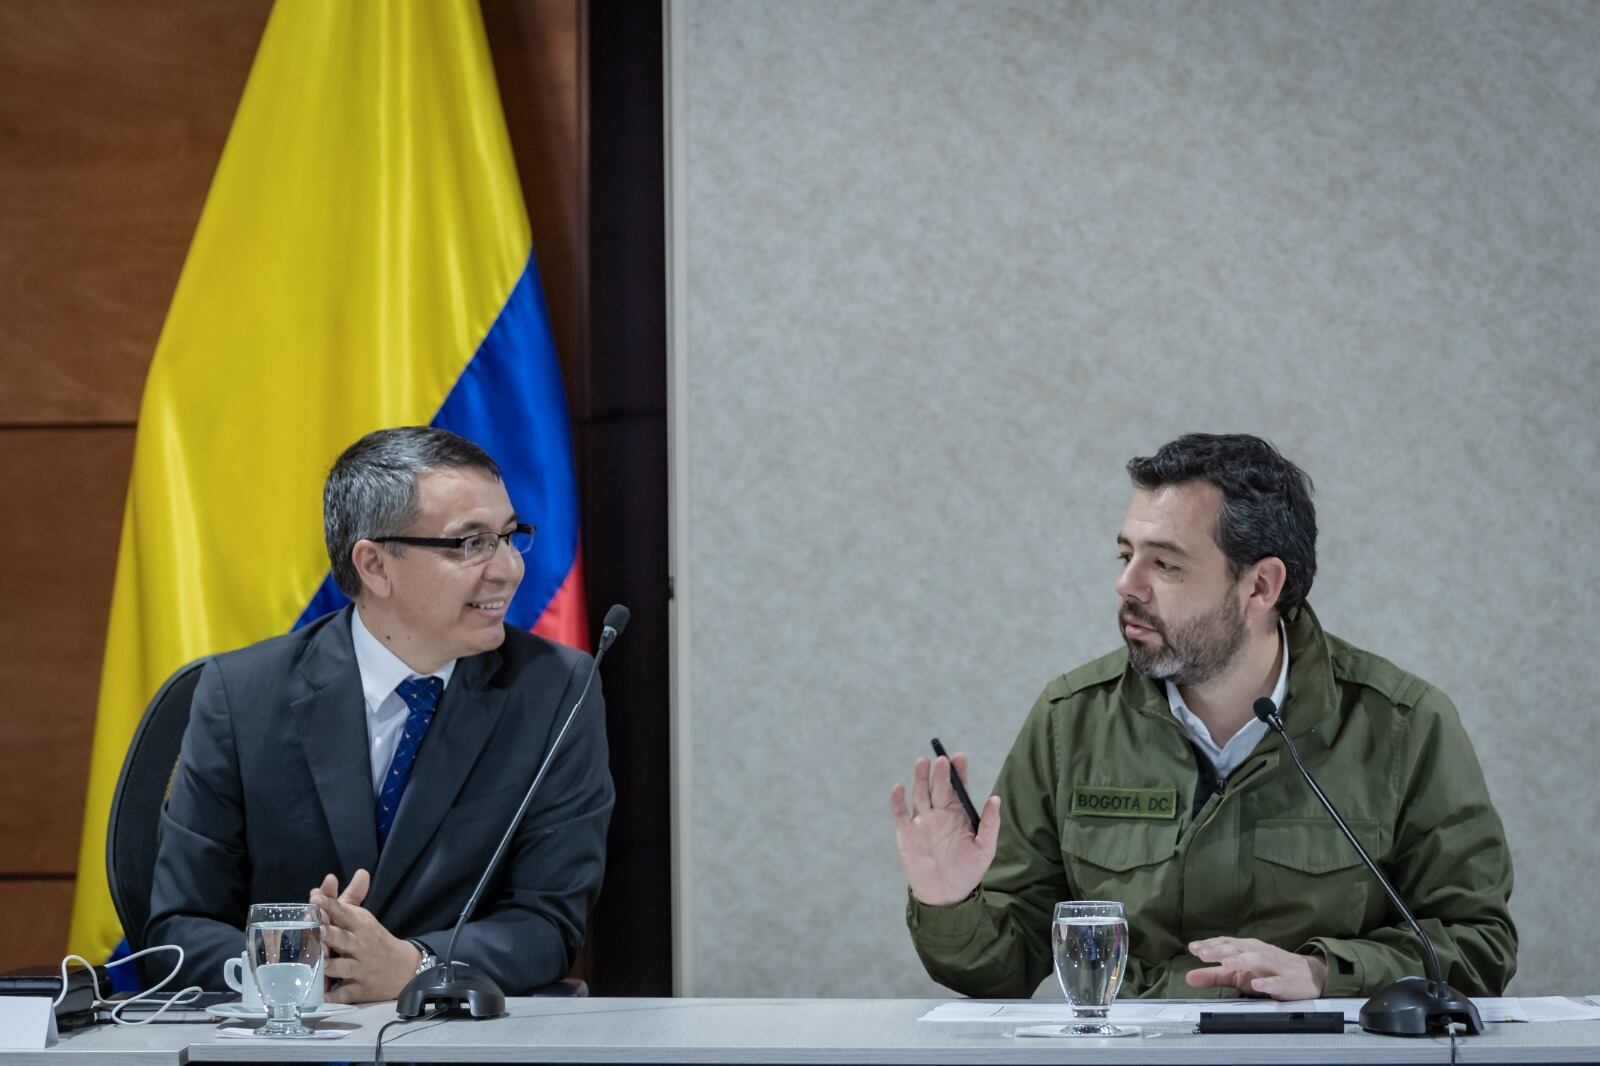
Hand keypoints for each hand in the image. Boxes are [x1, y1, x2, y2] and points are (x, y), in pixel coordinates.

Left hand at [309, 868, 421, 1003]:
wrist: (405, 969)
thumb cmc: (375, 941)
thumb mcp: (364, 918)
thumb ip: (346, 898)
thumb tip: (328, 878)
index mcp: (361, 926)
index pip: (344, 913)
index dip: (330, 905)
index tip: (315, 897)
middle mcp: (361, 947)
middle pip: (345, 939)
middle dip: (331, 934)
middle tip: (317, 928)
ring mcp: (361, 969)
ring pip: (344, 967)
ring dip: (332, 965)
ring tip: (319, 962)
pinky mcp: (361, 990)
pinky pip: (347, 994)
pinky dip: (336, 997)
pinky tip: (323, 998)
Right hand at [889, 753, 1000, 906]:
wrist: (945, 895)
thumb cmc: (968, 871)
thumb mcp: (984, 849)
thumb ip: (990, 824)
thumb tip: (995, 798)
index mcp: (958, 813)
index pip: (958, 787)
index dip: (958, 771)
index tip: (960, 757)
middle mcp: (939, 813)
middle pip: (938, 787)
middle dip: (940, 773)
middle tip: (942, 759)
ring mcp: (921, 821)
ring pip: (919, 794)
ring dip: (919, 778)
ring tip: (922, 762)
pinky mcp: (907, 833)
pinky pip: (900, 814)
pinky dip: (897, 801)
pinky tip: (899, 788)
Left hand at [1185, 936, 1327, 999]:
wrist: (1308, 975)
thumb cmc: (1267, 972)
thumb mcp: (1238, 974)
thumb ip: (1214, 976)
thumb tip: (1188, 977)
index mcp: (1246, 949)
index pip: (1225, 943)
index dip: (1209, 945)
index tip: (1192, 948)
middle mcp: (1258, 953)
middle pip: (1237, 949)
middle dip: (1219, 950)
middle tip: (1202, 953)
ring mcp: (1274, 966)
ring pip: (1256, 960)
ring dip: (1241, 961)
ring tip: (1226, 964)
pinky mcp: (1287, 982)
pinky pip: (1276, 982)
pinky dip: (1266, 983)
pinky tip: (1256, 984)